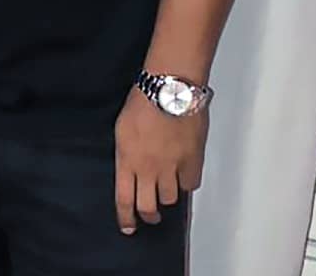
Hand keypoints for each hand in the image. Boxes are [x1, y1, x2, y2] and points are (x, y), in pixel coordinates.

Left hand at [114, 85, 207, 234]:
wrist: (169, 89)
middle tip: (151, 214)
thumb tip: (131, 168)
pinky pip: (190, 184)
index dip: (125, 217)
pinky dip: (186, 181)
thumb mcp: (123, 128)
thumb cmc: (142, 101)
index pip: (124, 198)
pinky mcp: (191, 163)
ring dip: (167, 194)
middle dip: (149, 215)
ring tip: (167, 184)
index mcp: (127, 160)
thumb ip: (127, 153)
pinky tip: (183, 171)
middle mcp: (148, 169)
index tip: (128, 226)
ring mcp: (171, 168)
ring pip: (170, 198)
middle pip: (148, 207)